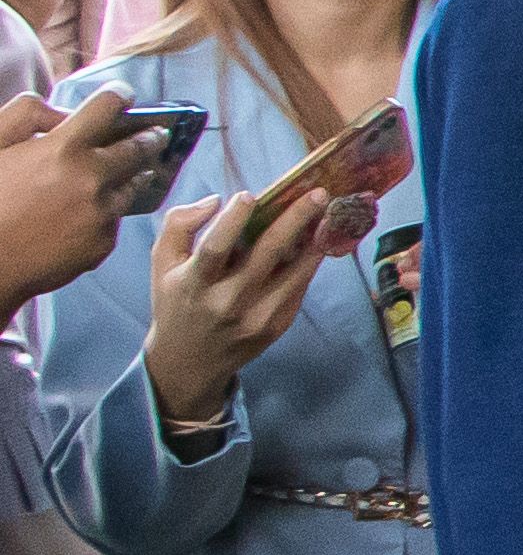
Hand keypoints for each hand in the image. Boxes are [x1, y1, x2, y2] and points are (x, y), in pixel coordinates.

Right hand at [0, 92, 178, 308]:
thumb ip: (25, 116)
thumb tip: (63, 113)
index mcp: (62, 149)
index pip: (107, 107)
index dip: (118, 95)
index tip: (124, 95)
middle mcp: (90, 179)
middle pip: (137, 149)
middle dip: (150, 137)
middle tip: (158, 133)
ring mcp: (100, 214)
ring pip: (132, 186)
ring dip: (135, 174)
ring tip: (140, 169)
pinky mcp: (103, 243)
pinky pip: (114, 219)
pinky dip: (107, 211)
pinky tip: (91, 211)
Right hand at [139, 176, 330, 427]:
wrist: (190, 360)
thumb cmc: (175, 300)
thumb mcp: (162, 263)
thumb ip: (179, 225)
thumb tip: (216, 200)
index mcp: (193, 284)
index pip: (215, 248)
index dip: (232, 221)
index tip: (249, 194)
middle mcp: (227, 302)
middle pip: (266, 254)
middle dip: (295, 220)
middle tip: (319, 194)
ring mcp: (257, 316)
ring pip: (294, 272)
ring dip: (315, 240)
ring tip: (329, 214)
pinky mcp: (278, 325)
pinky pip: (299, 287)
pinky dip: (311, 262)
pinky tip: (320, 240)